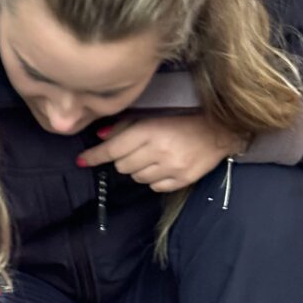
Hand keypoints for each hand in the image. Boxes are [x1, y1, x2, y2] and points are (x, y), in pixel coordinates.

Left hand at [78, 114, 246, 192]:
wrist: (221, 129)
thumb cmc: (184, 118)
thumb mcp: (154, 115)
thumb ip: (126, 126)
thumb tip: (101, 137)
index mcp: (151, 131)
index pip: (113, 149)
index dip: (95, 156)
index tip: (82, 160)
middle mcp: (160, 151)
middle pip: (122, 165)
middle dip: (121, 159)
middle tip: (133, 150)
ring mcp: (171, 168)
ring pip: (136, 177)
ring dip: (136, 169)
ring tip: (151, 156)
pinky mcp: (181, 180)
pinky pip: (153, 186)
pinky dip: (152, 179)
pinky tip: (162, 166)